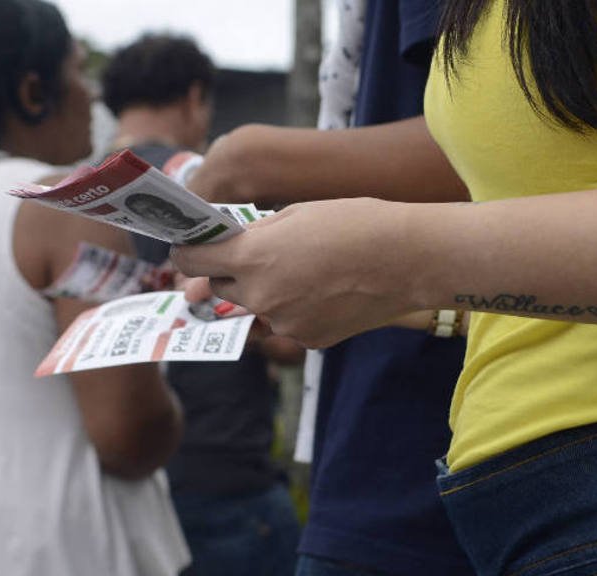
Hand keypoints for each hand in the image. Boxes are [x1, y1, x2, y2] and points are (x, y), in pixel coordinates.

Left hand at [171, 198, 420, 347]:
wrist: (409, 259)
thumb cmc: (355, 223)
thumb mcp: (294, 214)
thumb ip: (255, 234)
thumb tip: (229, 244)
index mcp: (252, 258)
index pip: (193, 261)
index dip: (187, 253)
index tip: (188, 248)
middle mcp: (261, 296)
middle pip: (221, 288)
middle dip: (229, 273)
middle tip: (252, 257)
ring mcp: (284, 323)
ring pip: (255, 307)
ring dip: (264, 292)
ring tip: (301, 271)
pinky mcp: (308, 340)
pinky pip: (285, 323)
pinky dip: (294, 309)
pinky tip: (323, 291)